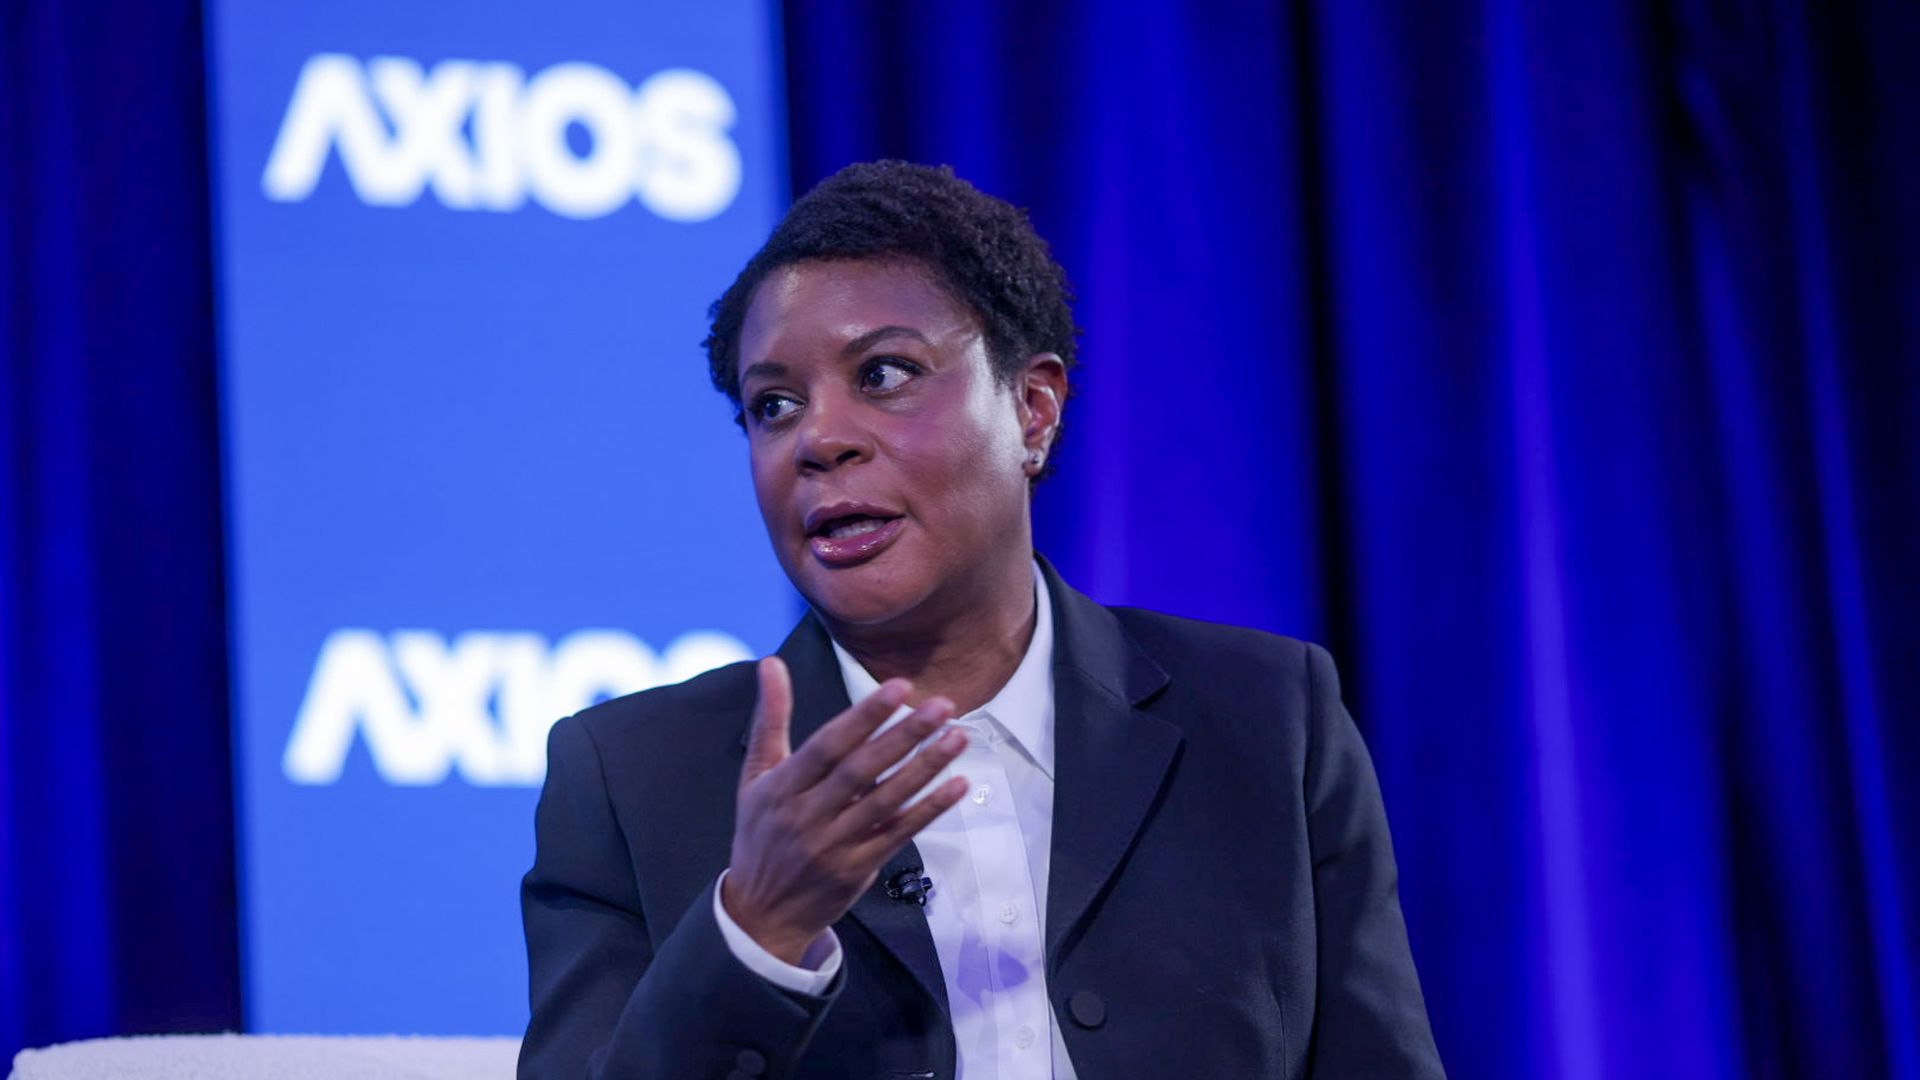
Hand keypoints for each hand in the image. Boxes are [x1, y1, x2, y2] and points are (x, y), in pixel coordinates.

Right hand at [721, 656, 969, 964]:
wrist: (760, 913)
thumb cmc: (760, 833)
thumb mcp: (755, 776)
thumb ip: (770, 718)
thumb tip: (770, 663)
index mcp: (781, 787)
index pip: (828, 744)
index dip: (865, 715)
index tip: (900, 688)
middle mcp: (807, 815)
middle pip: (862, 770)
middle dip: (904, 735)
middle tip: (942, 706)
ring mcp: (834, 845)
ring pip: (886, 801)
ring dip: (926, 767)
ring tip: (957, 737)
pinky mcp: (858, 868)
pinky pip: (899, 833)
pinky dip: (929, 809)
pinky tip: (956, 785)